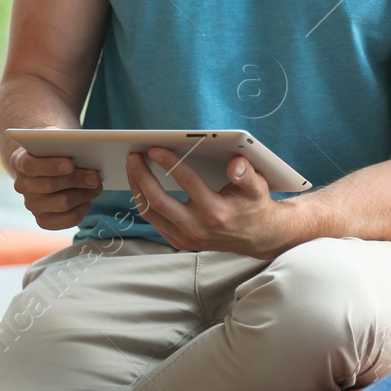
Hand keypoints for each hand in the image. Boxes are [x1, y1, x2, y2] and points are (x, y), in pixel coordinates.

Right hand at [9, 144, 102, 229]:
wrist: (52, 164)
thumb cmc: (57, 147)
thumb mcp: (56, 137)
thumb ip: (62, 138)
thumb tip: (81, 143)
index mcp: (20, 161)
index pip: (30, 166)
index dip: (51, 166)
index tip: (71, 165)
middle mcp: (22, 185)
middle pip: (49, 186)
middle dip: (76, 180)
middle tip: (96, 177)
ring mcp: (32, 205)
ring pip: (61, 203)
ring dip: (84, 194)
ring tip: (97, 186)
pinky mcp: (44, 220)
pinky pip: (67, 219)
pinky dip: (82, 209)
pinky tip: (89, 199)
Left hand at [125, 148, 295, 259]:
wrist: (258, 237)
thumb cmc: (255, 206)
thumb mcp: (258, 187)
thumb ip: (247, 174)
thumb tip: (236, 163)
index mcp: (215, 212)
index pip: (186, 182)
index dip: (168, 162)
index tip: (154, 148)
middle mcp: (197, 227)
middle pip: (157, 201)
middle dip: (141, 176)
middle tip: (133, 157)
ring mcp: (186, 238)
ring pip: (150, 213)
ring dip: (137, 189)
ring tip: (132, 168)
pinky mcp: (180, 242)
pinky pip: (154, 222)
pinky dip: (144, 202)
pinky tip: (141, 186)